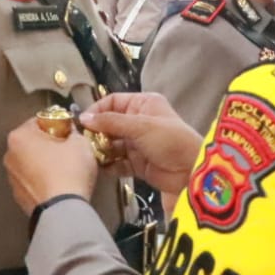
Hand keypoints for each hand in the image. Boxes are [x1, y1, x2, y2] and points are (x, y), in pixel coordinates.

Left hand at [5, 118, 98, 215]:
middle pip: (33, 142)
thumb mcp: (80, 142)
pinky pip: (33, 181)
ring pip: (31, 163)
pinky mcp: (18, 197)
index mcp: (20, 136)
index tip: (70, 133)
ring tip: (65, 170)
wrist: (62, 210)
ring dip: (45, 163)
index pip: (40, 120)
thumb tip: (70, 133)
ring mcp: (11, 178)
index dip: (58, 124)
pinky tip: (58, 185)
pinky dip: (43, 180)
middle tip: (69, 150)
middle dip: (49, 144)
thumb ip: (73, 132)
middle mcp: (9, 155)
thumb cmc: (69, 170)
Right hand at [79, 92, 202, 194]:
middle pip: (110, 124)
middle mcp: (139, 121)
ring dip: (101, 150)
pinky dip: (110, 165)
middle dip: (97, 133)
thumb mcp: (140, 126)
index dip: (97, 110)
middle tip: (84, 142)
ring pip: (112, 144)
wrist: (191, 172)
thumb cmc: (170, 141)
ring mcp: (138, 143)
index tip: (82, 123)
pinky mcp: (138, 163)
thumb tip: (83, 118)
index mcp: (143, 104)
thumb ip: (111, 122)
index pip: (113, 102)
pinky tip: (101, 168)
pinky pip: (118, 162)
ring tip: (90, 156)